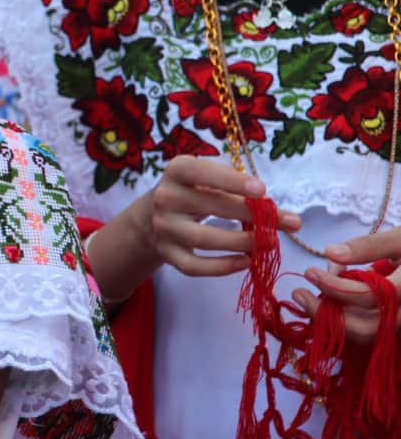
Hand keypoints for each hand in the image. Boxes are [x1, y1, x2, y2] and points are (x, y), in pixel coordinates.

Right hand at [145, 156, 301, 276]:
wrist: (151, 217)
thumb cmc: (192, 193)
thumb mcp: (205, 180)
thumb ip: (236, 189)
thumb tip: (277, 213)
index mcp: (176, 171)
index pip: (201, 173)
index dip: (231, 181)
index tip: (262, 190)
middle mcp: (165, 197)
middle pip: (211, 207)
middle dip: (253, 215)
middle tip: (289, 222)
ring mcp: (163, 227)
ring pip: (203, 239)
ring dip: (241, 242)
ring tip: (269, 244)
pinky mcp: (166, 253)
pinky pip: (194, 266)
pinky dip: (222, 267)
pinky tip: (245, 262)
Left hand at [291, 226, 400, 344]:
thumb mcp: (400, 239)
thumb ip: (368, 246)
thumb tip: (330, 253)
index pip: (368, 297)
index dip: (334, 286)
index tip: (309, 272)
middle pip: (366, 329)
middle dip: (327, 315)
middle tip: (299, 295)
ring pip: (365, 335)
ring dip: (333, 320)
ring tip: (309, 298)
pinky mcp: (393, 327)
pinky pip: (368, 331)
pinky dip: (345, 320)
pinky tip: (328, 302)